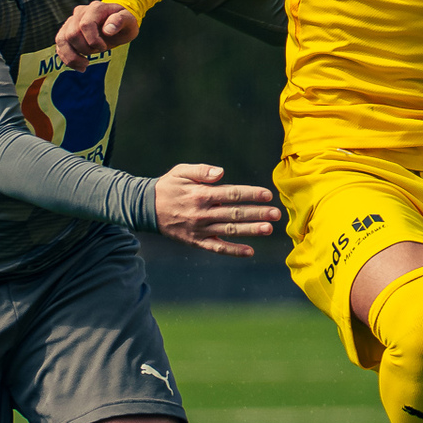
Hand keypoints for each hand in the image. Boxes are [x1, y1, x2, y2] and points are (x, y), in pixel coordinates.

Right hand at [56, 1, 140, 70]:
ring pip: (61, 40)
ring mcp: (71, 22)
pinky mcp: (66, 32)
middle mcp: (80, 12)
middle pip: (72, 34)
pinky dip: (67, 59)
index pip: (85, 24)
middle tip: (99, 51)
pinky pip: (60, 46)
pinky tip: (79, 66)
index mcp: (96, 8)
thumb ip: (121, 21)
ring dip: (72, 57)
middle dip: (85, 48)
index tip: (104, 47)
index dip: (93, 40)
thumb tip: (108, 30)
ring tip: (85, 65)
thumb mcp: (129, 21)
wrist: (115, 23)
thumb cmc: (123, 22)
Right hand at [154, 163, 281, 257]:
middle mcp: (202, 213)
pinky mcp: (195, 241)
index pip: (231, 194)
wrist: (145, 209)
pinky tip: (250, 251)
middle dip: (257, 213)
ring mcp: (199, 229)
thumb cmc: (168, 186)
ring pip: (229, 231)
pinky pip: (217, 248)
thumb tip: (221, 172)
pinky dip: (233, 250)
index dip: (250, 194)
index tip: (268, 194)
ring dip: (250, 231)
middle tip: (276, 213)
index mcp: (200, 195)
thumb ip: (202, 171)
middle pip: (234, 214)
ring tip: (269, 229)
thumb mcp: (181, 172)